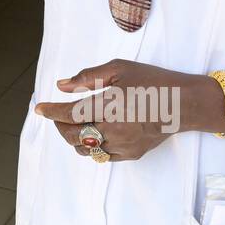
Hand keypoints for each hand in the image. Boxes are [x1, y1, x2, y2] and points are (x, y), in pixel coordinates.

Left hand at [33, 59, 212, 161]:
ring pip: (86, 149)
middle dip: (59, 125)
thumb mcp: (119, 68)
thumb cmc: (152, 81)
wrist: (184, 104)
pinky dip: (93, 146)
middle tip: (57, 115)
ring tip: (75, 123)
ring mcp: (123, 145)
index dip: (51, 111)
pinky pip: (102, 156)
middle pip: (73, 135)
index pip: (70, 113)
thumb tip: (62, 86)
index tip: (39, 108)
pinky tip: (94, 133)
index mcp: (109, 105)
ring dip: (74, 137)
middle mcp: (114, 129)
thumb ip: (87, 77)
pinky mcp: (132, 154)